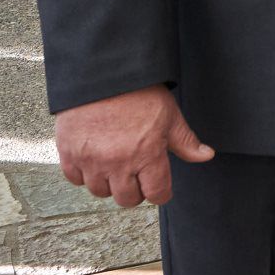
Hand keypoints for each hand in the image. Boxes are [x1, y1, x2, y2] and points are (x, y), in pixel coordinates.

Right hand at [53, 85, 212, 207]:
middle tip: (137, 177)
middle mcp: (118, 162)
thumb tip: (205, 156)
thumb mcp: (170, 115)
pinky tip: (94, 160)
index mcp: (147, 155)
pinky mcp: (68, 153)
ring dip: (109, 184)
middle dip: (135, 191)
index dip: (160, 193)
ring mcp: (91, 160)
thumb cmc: (139, 93)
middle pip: (127, 199)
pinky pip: (75, 179)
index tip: (159, 188)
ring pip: (100, 192)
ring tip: (115, 167)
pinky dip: (84, 174)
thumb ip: (186, 141)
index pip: (156, 194)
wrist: (103, 75)